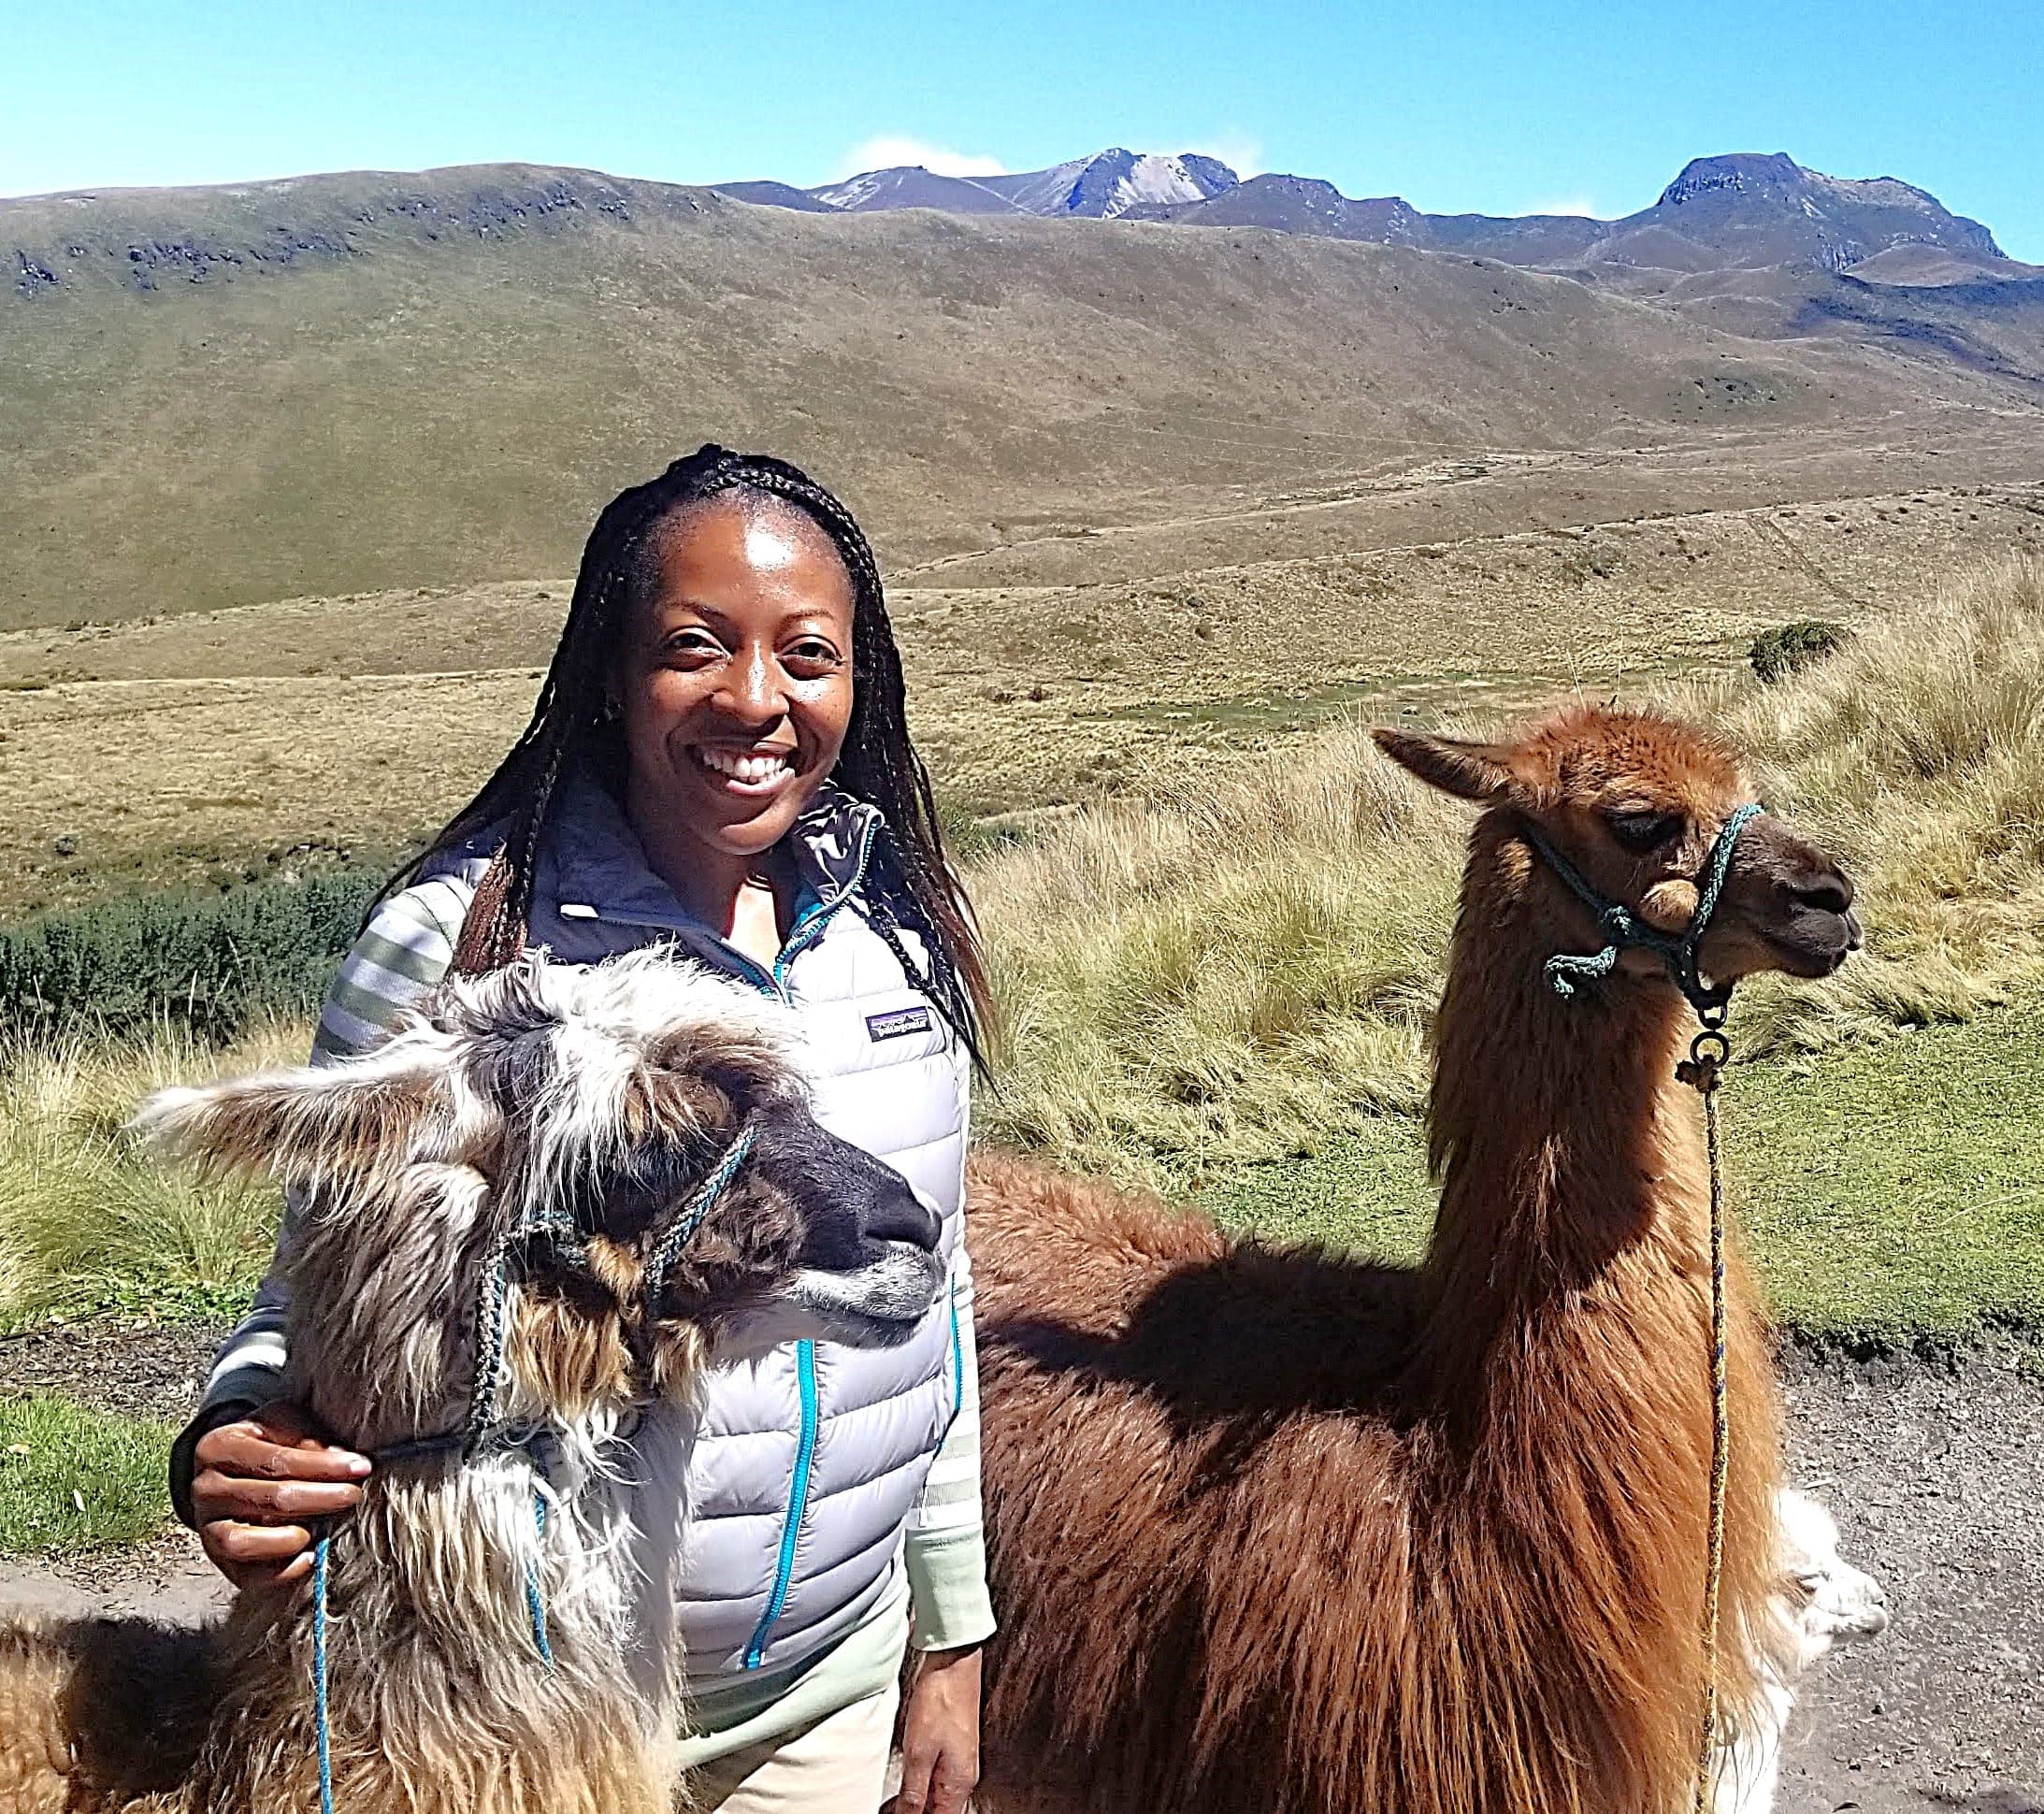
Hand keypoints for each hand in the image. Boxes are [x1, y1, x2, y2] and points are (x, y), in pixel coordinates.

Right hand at [189, 1400, 370, 1590]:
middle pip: (269, 1499)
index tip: (361, 1467)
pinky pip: (246, 1576)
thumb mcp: (284, 1424)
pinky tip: (310, 1556)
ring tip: (322, 1528)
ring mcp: (208, 1527)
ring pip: (244, 1542)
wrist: (230, 1469)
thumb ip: (309, 1437)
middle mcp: (207, 1488)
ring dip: (291, 1538)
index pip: (278, 1461)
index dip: (324, 1466)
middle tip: (353, 1495)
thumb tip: (343, 1460)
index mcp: (222, 1447)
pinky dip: (281, 1571)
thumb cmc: (267, 1442)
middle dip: (320, 1498)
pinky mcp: (218, 1559)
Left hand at [893, 1643, 980, 1813]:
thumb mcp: (919, 1752)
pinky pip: (937, 1780)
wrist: (953, 1664)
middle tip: (888, 1808)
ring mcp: (959, 1762)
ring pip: (937, 1797)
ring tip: (890, 1801)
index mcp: (958, 1784)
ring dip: (916, 1802)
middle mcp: (963, 1777)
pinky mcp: (953, 1748)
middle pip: (939, 1812)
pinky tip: (904, 1780)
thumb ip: (913, 1792)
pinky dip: (919, 1786)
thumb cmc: (941, 1701)